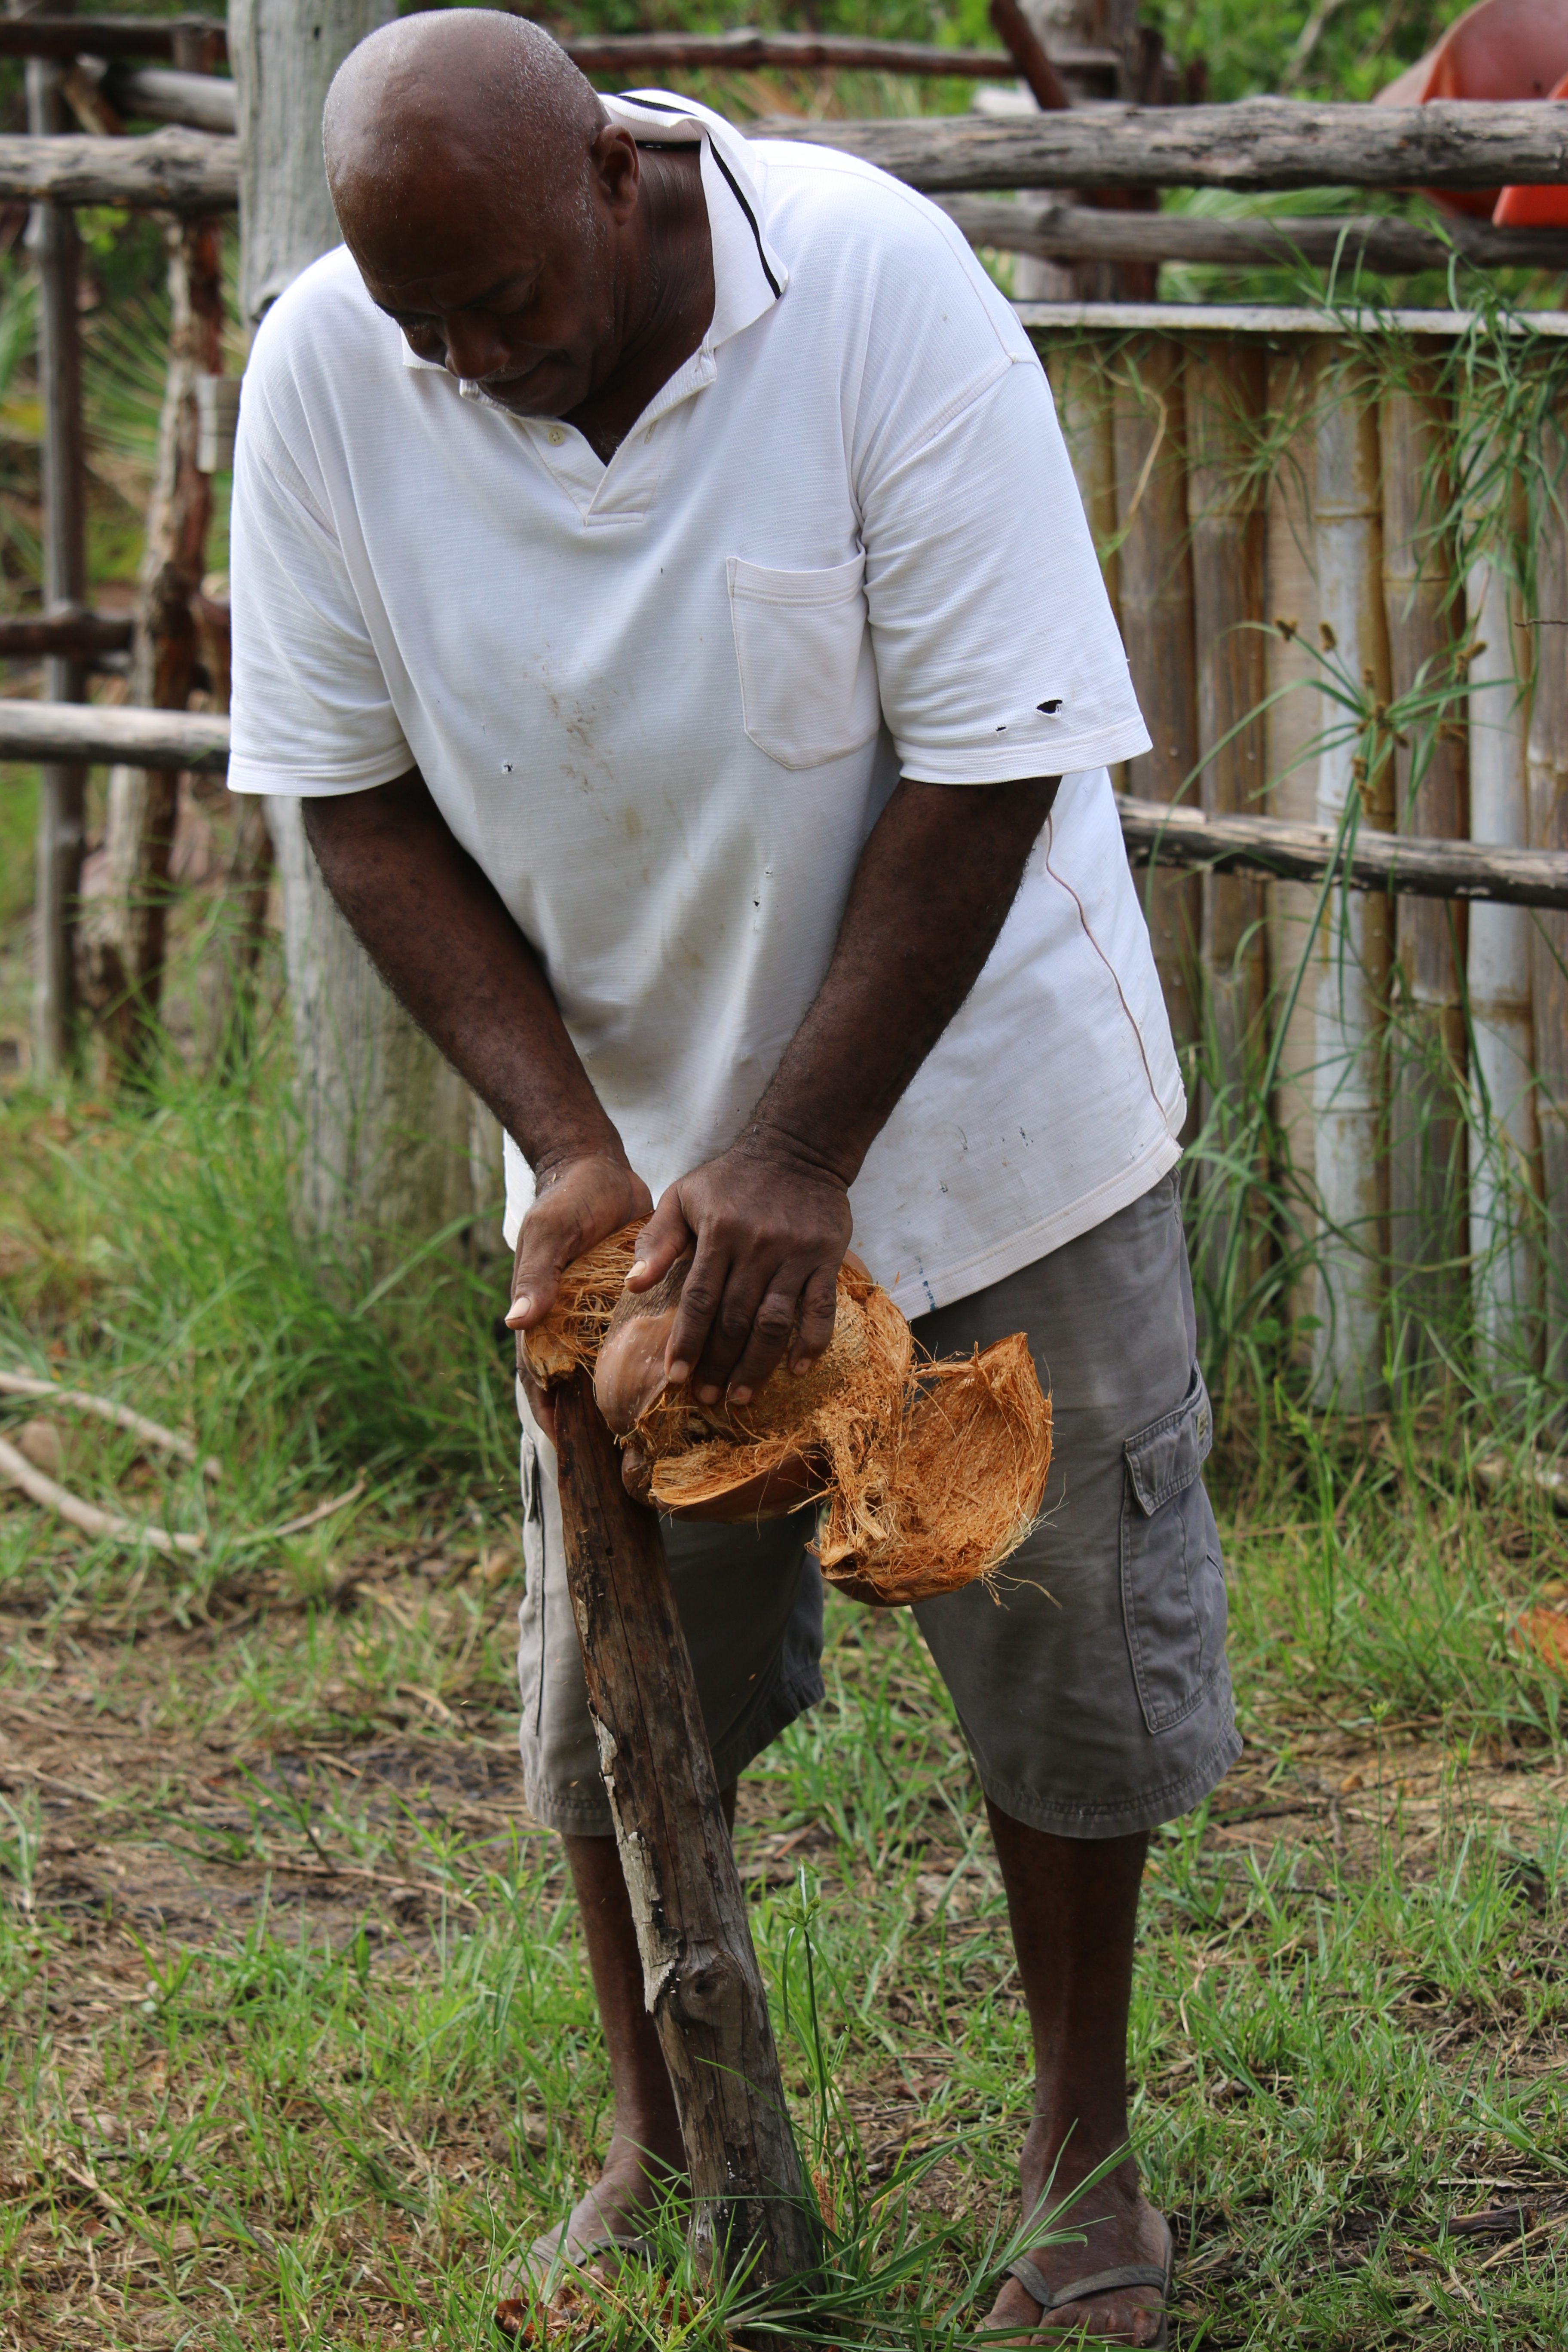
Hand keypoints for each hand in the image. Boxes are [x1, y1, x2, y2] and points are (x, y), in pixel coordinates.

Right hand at [505, 1152, 652, 1442]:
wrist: (600, 1168)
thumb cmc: (566, 1200)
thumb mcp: (548, 1232)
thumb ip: (536, 1275)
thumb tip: (515, 1323)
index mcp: (543, 1313)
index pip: (538, 1372)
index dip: (547, 1408)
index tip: (564, 1441)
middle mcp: (573, 1322)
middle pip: (575, 1380)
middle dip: (591, 1415)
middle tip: (617, 1451)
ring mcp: (602, 1315)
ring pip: (609, 1368)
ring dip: (625, 1396)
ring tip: (653, 1430)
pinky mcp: (633, 1303)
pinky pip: (639, 1340)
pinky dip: (651, 1361)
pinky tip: (677, 1382)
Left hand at [626, 1131, 851, 1405]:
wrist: (797, 1148)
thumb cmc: (731, 1179)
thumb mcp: (683, 1196)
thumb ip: (657, 1239)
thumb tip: (633, 1284)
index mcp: (718, 1233)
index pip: (699, 1299)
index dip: (687, 1341)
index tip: (676, 1378)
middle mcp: (757, 1246)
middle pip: (735, 1318)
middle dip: (718, 1364)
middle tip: (708, 1399)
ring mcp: (795, 1254)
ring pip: (775, 1321)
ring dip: (758, 1365)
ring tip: (742, 1396)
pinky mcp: (826, 1257)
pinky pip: (821, 1307)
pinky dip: (812, 1340)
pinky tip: (799, 1369)